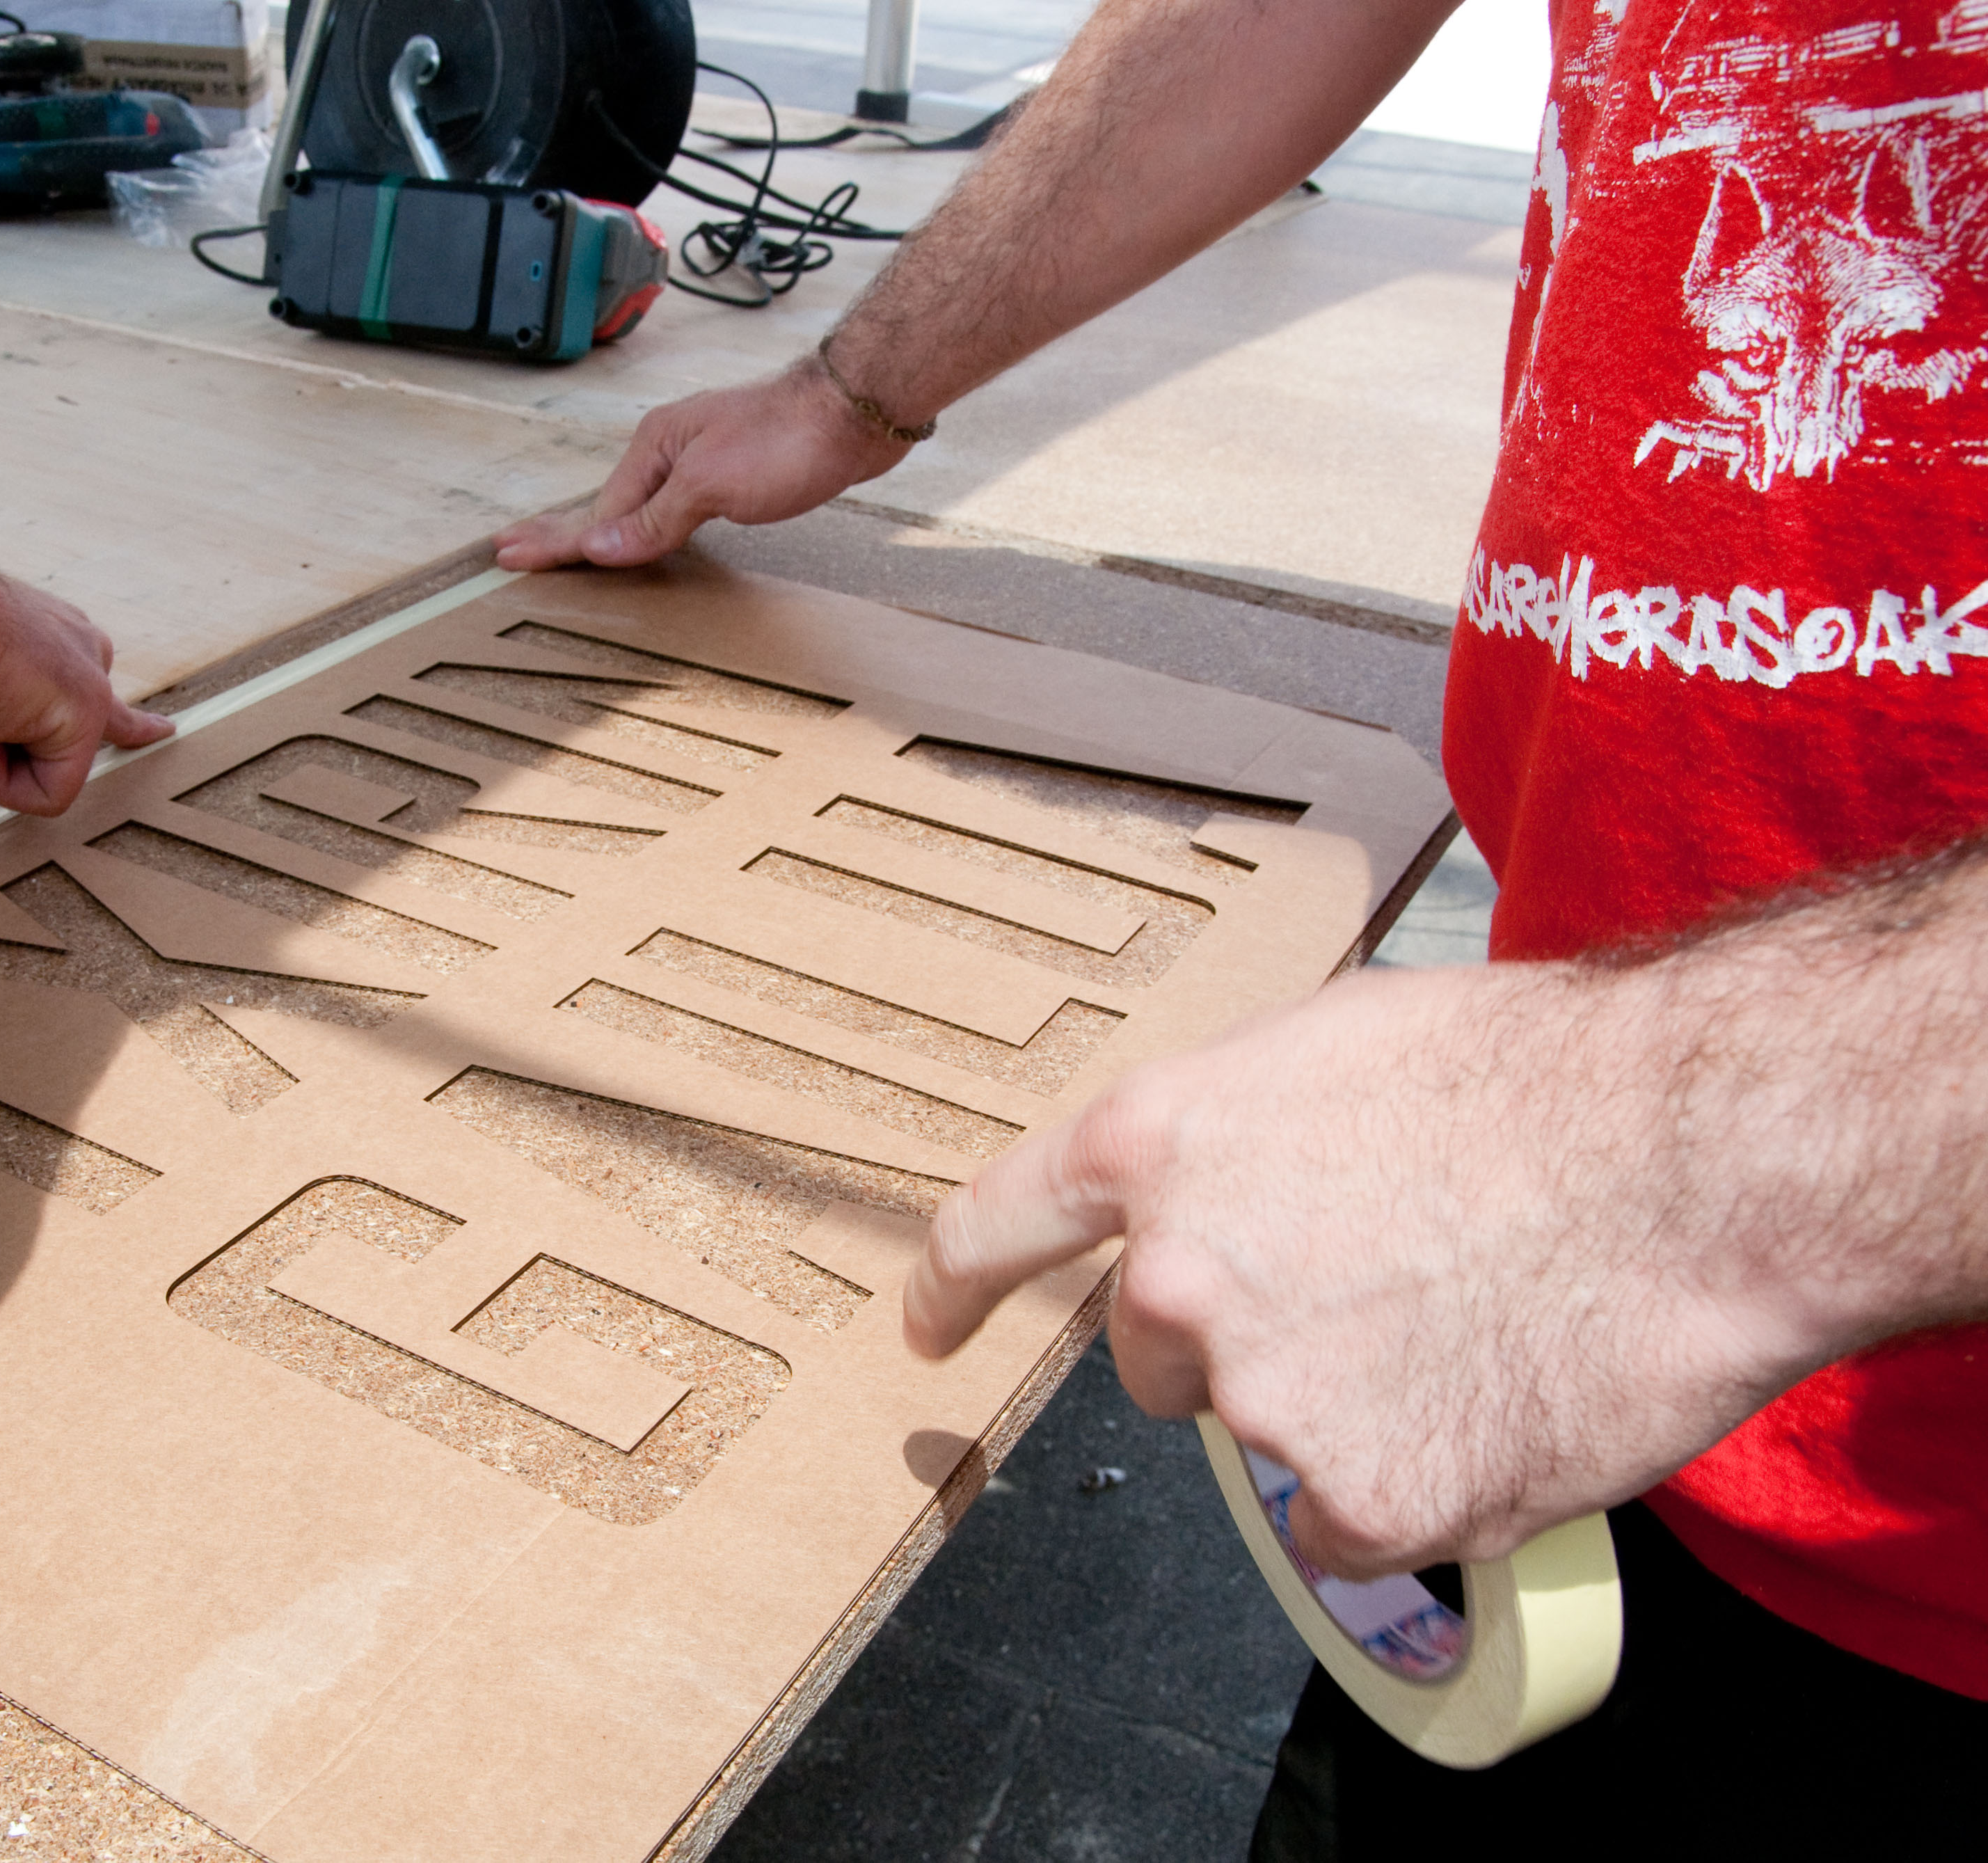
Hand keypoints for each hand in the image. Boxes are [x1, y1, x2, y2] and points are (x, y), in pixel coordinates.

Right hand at [493, 357, 915, 569]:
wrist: (855, 413)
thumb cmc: (787, 439)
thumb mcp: (710, 485)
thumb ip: (654, 519)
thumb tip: (598, 546)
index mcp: (654, 447)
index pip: (597, 511)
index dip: (554, 541)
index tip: (508, 556)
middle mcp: (670, 450)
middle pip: (605, 504)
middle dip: (560, 532)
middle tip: (514, 549)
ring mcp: (700, 460)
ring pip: (638, 506)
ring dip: (601, 530)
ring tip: (564, 549)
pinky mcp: (732, 474)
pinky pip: (670, 508)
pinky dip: (645, 527)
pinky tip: (642, 535)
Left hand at [902, 962, 1841, 1579]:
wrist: (1692, 1162)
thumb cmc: (1540, 1078)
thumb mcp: (1337, 1047)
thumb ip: (1242, 1134)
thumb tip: (1229, 1186)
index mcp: (1158, 1143)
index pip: (1000, 1223)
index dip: (954, 1284)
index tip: (924, 1327)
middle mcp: (1175, 1274)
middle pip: (1150, 1356)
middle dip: (1233, 1340)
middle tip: (1368, 1291)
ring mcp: (1254, 1393)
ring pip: (1257, 1436)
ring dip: (1330, 1409)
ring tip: (1455, 1327)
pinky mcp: (1348, 1496)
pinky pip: (1343, 1522)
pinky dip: (1406, 1489)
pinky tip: (1484, 1405)